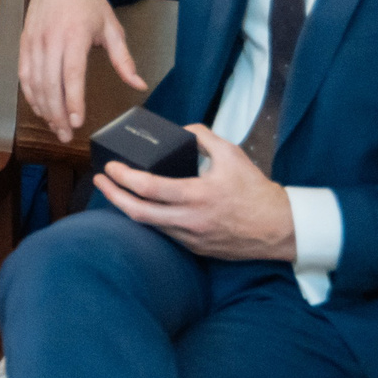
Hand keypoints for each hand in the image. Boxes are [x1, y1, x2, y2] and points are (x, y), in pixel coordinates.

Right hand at [19, 0, 144, 141]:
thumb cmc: (87, 2)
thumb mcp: (112, 28)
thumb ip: (124, 60)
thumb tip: (138, 84)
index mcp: (75, 36)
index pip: (72, 75)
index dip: (72, 100)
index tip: (76, 121)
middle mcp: (51, 40)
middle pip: (50, 84)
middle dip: (56, 114)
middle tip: (65, 135)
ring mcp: (35, 42)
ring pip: (34, 83)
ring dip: (43, 108)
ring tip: (54, 126)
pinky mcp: (24, 44)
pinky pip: (24, 75)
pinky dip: (30, 95)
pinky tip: (40, 108)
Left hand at [93, 125, 296, 261]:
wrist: (278, 228)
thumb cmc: (255, 191)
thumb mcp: (232, 154)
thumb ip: (203, 137)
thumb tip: (180, 130)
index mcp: (198, 195)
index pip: (149, 188)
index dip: (123, 177)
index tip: (110, 166)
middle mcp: (190, 219)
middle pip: (137, 212)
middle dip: (112, 195)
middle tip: (99, 180)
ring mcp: (190, 237)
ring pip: (147, 225)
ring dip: (126, 207)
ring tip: (114, 191)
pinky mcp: (193, 248)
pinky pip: (162, 233)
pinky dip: (147, 218)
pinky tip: (139, 206)